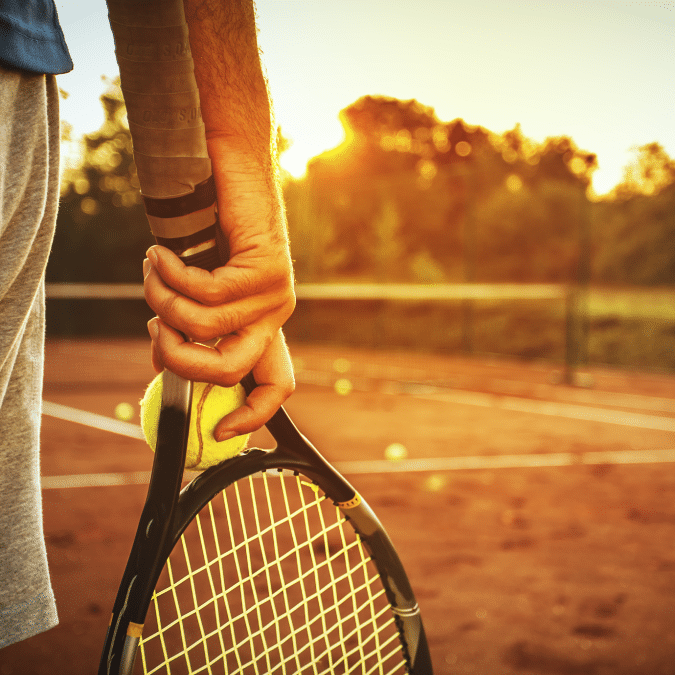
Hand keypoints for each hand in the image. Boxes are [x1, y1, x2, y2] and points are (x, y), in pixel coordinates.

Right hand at [142, 153, 295, 432]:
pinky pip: (205, 291)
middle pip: (231, 370)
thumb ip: (190, 326)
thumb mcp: (197, 287)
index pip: (276, 385)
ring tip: (152, 271)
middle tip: (154, 328)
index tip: (220, 432)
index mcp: (263, 326)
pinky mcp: (268, 267)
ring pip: (206, 326)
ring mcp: (276, 293)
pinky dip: (170, 275)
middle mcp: (276, 315)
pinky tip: (160, 254)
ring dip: (162, 301)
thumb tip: (163, 363)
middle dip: (179, 359)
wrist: (232, 170)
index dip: (254, 415)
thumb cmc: (209, 228)